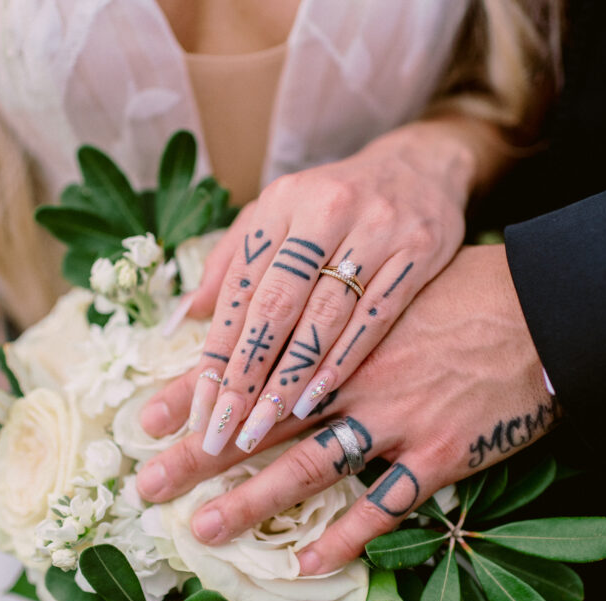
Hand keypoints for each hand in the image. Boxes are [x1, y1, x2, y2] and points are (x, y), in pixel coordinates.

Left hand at [137, 245, 559, 573]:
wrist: (543, 310)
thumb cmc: (459, 291)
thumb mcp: (383, 278)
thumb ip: (323, 301)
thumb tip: (270, 309)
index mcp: (335, 331)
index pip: (249, 364)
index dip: (195, 392)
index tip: (145, 417)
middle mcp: (353, 376)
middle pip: (261, 421)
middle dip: (198, 454)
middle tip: (146, 482)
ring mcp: (395, 417)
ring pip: (310, 466)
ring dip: (254, 500)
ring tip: (204, 528)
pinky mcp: (439, 453)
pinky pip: (385, 505)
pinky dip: (347, 537)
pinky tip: (307, 564)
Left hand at [145, 115, 510, 459]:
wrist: (420, 165)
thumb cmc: (333, 202)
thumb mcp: (278, 213)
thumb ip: (234, 261)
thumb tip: (185, 314)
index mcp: (281, 202)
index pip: (240, 285)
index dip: (216, 348)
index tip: (198, 404)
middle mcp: (325, 210)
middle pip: (276, 304)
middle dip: (245, 374)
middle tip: (222, 429)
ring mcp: (376, 228)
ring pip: (324, 316)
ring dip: (289, 378)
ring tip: (261, 425)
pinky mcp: (418, 250)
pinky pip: (376, 316)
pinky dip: (343, 360)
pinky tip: (316, 398)